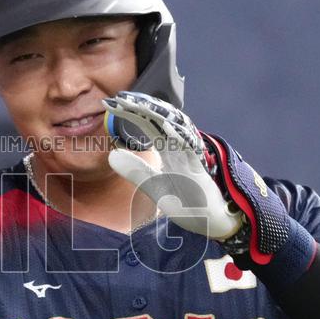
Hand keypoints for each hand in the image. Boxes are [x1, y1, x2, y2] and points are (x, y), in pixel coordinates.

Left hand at [104, 91, 243, 240]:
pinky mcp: (199, 169)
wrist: (209, 221)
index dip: (130, 113)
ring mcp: (188, 156)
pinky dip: (178, 138)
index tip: (110, 104)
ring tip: (138, 104)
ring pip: (174, 129)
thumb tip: (111, 155)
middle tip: (119, 98)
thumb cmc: (185, 201)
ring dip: (157, 116)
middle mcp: (177, 148)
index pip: (146, 125)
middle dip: (140, 108)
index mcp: (166, 150)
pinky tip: (166, 128)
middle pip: (158, 121)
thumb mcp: (153, 187)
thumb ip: (135, 171)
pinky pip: (189, 150)